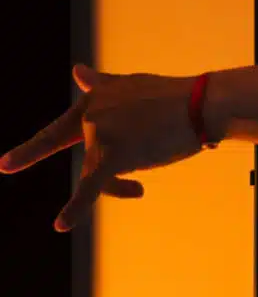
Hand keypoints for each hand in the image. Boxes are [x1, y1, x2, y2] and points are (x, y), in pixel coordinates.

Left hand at [0, 64, 202, 230]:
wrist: (200, 104)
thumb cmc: (173, 97)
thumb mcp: (131, 86)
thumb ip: (100, 86)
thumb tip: (76, 70)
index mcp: (93, 101)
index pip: (60, 132)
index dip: (30, 152)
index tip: (4, 167)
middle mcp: (91, 114)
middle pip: (91, 160)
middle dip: (115, 170)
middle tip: (142, 168)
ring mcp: (100, 133)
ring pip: (98, 175)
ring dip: (119, 186)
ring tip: (141, 187)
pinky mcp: (114, 154)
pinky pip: (90, 186)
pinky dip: (75, 208)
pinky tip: (62, 225)